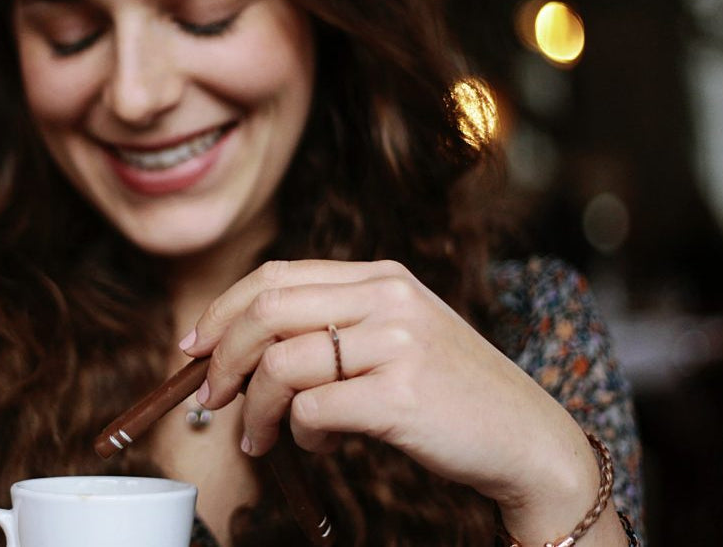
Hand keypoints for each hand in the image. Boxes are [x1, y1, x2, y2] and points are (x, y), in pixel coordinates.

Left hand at [180, 260, 607, 539]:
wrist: (527, 438)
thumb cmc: (449, 394)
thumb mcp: (396, 336)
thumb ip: (333, 327)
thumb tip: (241, 352)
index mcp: (380, 277)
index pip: (275, 277)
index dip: (222, 311)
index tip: (195, 346)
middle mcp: (387, 297)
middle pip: (265, 312)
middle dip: (222, 359)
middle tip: (210, 398)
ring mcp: (396, 343)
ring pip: (280, 364)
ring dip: (255, 409)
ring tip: (260, 438)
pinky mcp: (400, 394)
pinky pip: (312, 410)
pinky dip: (301, 434)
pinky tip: (319, 444)